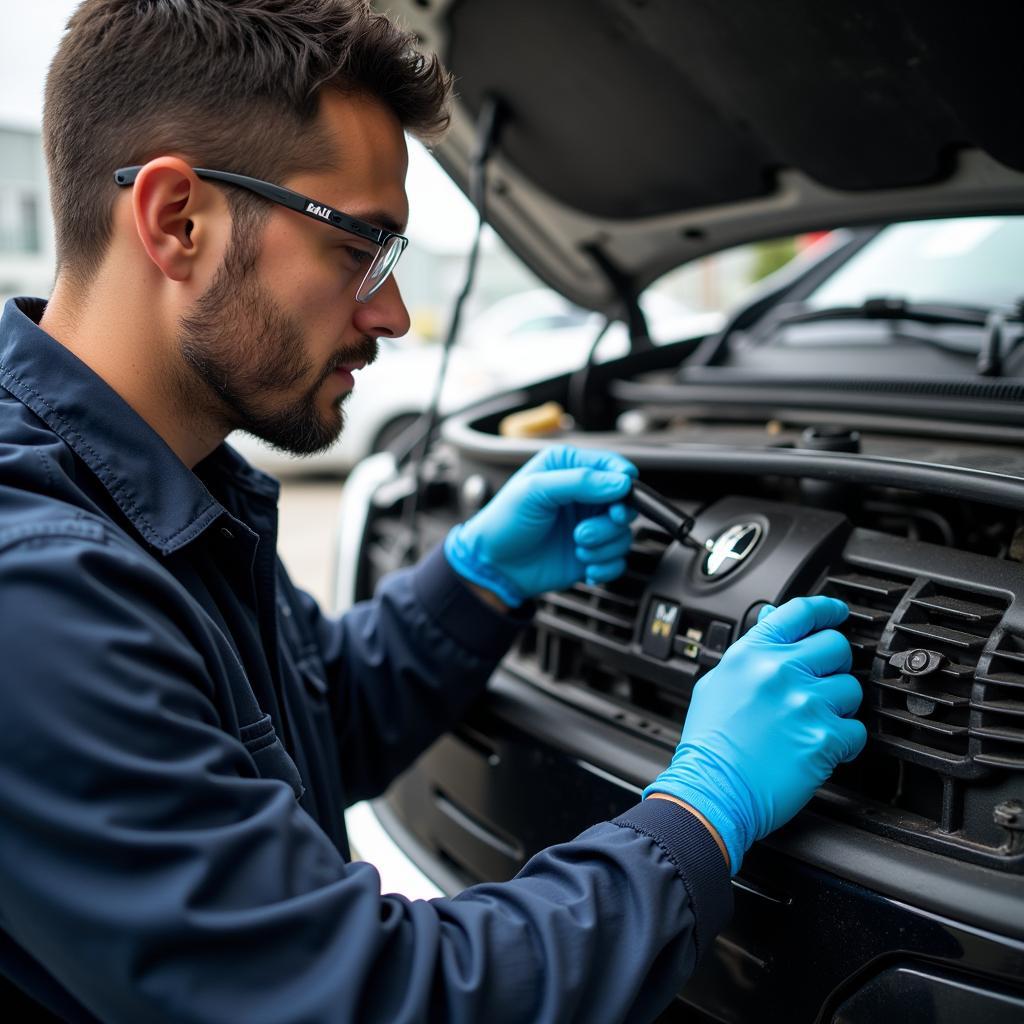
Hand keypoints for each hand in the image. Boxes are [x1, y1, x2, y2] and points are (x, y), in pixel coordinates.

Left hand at [444, 444, 637, 606]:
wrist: (492, 565)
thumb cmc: (504, 521)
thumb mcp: (535, 490)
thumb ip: (580, 482)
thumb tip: (621, 482)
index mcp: (568, 468)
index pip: (612, 466)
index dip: (622, 480)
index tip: (619, 497)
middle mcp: (583, 496)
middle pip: (624, 503)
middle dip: (611, 519)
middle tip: (587, 529)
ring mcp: (590, 525)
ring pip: (622, 533)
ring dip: (604, 544)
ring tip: (577, 546)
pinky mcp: (591, 553)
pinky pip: (618, 560)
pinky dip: (605, 566)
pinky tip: (584, 566)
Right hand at [644, 597, 866, 872]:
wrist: (711, 790)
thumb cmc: (709, 745)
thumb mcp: (717, 684)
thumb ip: (748, 654)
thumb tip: (771, 629)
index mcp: (751, 654)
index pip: (799, 613)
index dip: (826, 609)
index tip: (837, 613)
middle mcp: (779, 671)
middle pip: (836, 646)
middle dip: (834, 665)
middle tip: (821, 683)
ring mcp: (804, 703)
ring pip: (851, 688)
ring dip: (839, 706)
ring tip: (814, 722)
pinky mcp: (824, 738)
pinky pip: (857, 730)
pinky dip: (845, 741)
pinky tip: (821, 746)